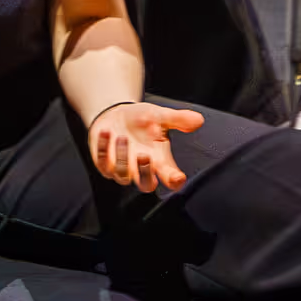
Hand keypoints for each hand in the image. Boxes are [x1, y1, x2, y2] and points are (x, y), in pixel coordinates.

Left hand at [89, 101, 203, 194]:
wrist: (117, 114)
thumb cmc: (143, 119)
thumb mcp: (160, 115)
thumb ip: (178, 119)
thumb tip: (198, 120)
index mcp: (159, 161)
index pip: (171, 179)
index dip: (174, 181)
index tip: (177, 177)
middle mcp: (141, 168)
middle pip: (146, 186)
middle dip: (145, 173)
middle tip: (144, 155)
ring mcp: (122, 168)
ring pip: (122, 176)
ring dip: (122, 157)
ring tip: (122, 137)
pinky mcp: (104, 164)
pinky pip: (102, 164)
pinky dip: (103, 149)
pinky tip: (106, 133)